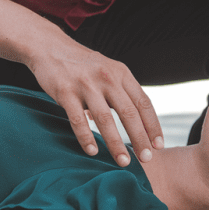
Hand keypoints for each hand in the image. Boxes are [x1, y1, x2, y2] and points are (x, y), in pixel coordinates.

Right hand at [28, 42, 163, 166]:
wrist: (49, 47)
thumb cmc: (82, 65)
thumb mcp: (108, 70)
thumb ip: (122, 92)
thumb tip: (136, 123)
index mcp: (121, 73)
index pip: (143, 102)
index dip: (153, 125)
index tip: (159, 145)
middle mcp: (107, 77)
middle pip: (129, 112)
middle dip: (140, 138)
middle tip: (146, 159)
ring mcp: (85, 84)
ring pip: (105, 119)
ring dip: (116, 144)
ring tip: (123, 162)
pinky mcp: (65, 91)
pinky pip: (78, 120)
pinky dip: (86, 138)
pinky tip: (93, 152)